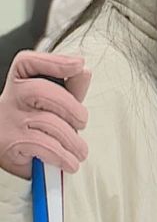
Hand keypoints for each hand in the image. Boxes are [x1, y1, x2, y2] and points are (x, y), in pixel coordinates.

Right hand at [0, 51, 90, 179]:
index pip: (27, 63)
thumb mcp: (53, 104)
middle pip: (42, 91)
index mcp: (19, 83)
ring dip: (72, 140)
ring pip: (48, 122)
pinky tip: (69, 161)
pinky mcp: (10, 144)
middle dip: (72, 107)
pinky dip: (62, 155)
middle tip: (82, 122)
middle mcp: (10, 99)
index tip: (77, 65)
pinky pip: (43, 145)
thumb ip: (70, 89)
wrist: (9, 155)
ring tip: (79, 150)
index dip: (53, 61)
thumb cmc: (33, 126)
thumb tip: (84, 72)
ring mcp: (8, 121)